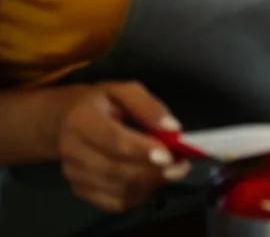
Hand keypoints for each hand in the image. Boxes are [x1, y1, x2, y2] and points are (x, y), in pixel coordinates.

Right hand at [56, 82, 188, 212]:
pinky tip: (152, 181)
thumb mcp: (124, 91)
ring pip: (118, 190)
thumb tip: (172, 129)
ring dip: (150, 184)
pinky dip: (139, 196)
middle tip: (181, 167)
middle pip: (116, 170)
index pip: (114, 141)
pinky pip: (115, 203)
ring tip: (171, 172)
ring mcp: (74, 174)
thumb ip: (148, 106)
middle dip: (153, 171)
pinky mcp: (80, 190)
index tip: (169, 155)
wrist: (64, 120)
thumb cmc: (101, 103)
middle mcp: (72, 151)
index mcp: (81, 121)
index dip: (142, 151)